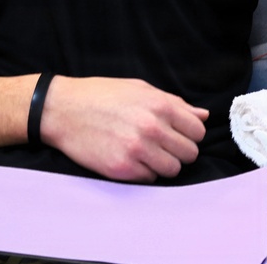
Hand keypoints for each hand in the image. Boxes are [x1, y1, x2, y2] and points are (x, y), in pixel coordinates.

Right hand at [41, 76, 208, 181]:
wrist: (63, 110)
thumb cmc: (103, 95)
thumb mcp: (142, 89)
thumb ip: (175, 104)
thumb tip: (203, 116)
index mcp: (160, 106)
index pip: (198, 132)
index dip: (191, 135)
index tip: (179, 135)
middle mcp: (152, 128)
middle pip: (189, 154)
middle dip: (180, 151)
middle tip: (163, 145)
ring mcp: (137, 150)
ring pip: (172, 170)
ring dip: (164, 164)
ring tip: (148, 153)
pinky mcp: (121, 169)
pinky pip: (150, 178)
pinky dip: (145, 171)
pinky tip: (132, 158)